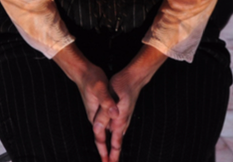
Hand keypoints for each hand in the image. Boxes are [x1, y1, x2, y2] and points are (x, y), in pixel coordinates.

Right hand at [53, 44, 118, 161]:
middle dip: (105, 152)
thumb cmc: (91, 79)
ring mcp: (96, 113)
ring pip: (103, 133)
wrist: (83, 71)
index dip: (104, 151)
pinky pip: (105, 125)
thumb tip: (115, 115)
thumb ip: (107, 102)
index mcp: (95, 115)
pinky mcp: (99, 108)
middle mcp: (95, 117)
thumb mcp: (101, 89)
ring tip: (111, 156)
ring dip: (107, 144)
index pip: (100, 138)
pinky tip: (112, 134)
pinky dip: (109, 133)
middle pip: (101, 138)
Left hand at [107, 46, 167, 161]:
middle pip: (116, 143)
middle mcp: (122, 122)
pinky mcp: (123, 113)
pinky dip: (115, 137)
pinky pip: (118, 129)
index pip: (113, 142)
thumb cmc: (121, 85)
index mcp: (119, 120)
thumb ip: (104, 112)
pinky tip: (114, 137)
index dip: (108, 154)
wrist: (134, 77)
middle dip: (112, 155)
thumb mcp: (109, 96)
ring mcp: (123, 118)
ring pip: (117, 137)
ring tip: (111, 157)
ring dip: (113, 147)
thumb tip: (98, 127)